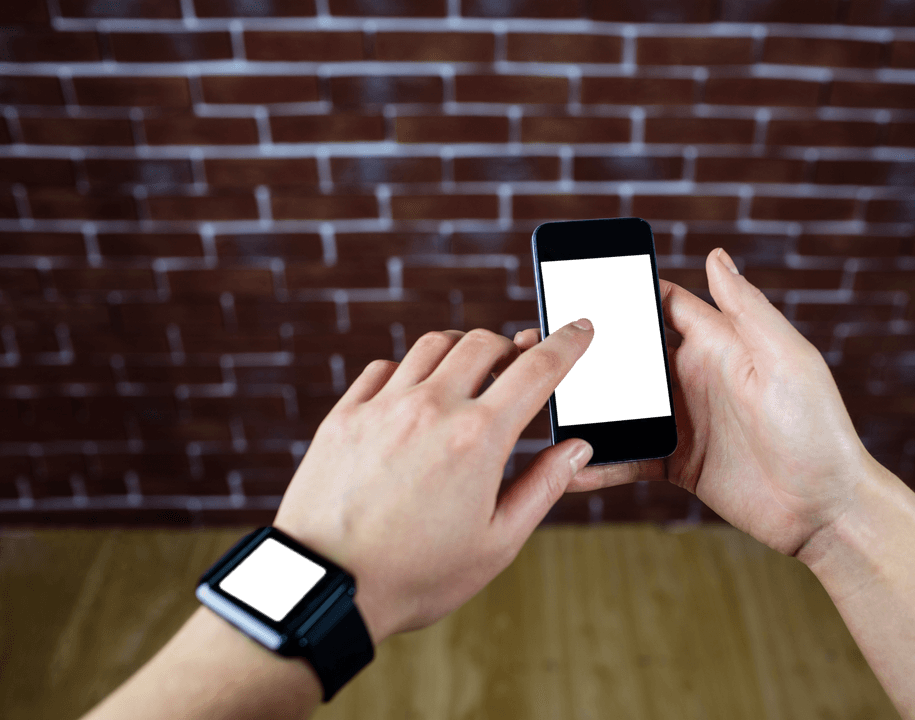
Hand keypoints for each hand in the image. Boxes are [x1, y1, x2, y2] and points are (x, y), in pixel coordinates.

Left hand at [272, 319, 595, 645]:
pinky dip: (409, 369)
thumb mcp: (497, 544)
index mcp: (478, 439)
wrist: (325, 589)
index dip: (567, 343)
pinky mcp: (344, 416)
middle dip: (510, 347)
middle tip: (516, 368)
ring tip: (467, 377)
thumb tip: (577, 450)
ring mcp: (382, 407)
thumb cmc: (416, 575)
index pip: (537, 369)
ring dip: (461, 351)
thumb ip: (543, 488)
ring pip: (432, 345)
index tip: (580, 329)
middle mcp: (431, 408)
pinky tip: (413, 395)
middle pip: (483, 343)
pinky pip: (382, 367)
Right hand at [515, 248, 881, 555]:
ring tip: (544, 402)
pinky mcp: (677, 464)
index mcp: (719, 345)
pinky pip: (629, 457)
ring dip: (588, 403)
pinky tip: (569, 467)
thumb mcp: (787, 359)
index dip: (629, 291)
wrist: (826, 509)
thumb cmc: (818, 427)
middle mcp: (695, 378)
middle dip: (591, 348)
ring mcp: (683, 422)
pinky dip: (600, 462)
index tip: (583, 284)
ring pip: (622, 404)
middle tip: (541, 345)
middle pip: (632, 354)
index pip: (664, 306)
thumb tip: (717, 254)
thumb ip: (747, 310)